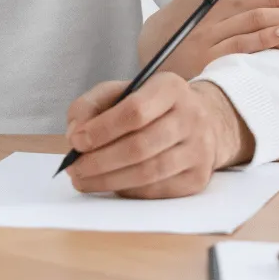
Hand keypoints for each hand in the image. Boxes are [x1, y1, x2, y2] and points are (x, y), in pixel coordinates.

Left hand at [64, 73, 251, 197]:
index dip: (102, 129)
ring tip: (84, 180)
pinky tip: (112, 184)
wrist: (203, 122)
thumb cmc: (153, 107)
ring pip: (148, 173)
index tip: (77, 141)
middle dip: (99, 161)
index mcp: (171, 88)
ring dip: (108, 180)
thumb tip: (76, 134)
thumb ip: (92, 105)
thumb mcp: (123, 91)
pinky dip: (128, 190)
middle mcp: (191, 117)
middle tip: (75, 168)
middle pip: (140, 146)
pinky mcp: (198, 177)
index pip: (135, 111)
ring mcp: (199, 149)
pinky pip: (156, 191)